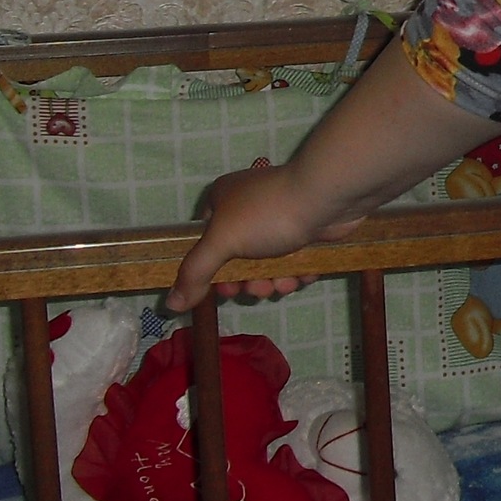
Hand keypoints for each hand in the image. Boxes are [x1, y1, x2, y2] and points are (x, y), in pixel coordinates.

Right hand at [165, 162, 359, 314]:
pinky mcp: (308, 230)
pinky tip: (304, 275)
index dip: (211, 270)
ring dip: (275, 281)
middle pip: (238, 258)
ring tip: (284, 283)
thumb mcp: (222, 241)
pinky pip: (295, 260)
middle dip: (249, 281)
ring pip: (268, 263)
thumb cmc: (269, 214)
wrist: (330, 197)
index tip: (222, 290)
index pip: (205, 241)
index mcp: (224, 200)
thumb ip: (195, 272)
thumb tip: (170, 303)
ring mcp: (280, 219)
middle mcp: (250, 208)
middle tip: (258, 289)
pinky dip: (297, 272)